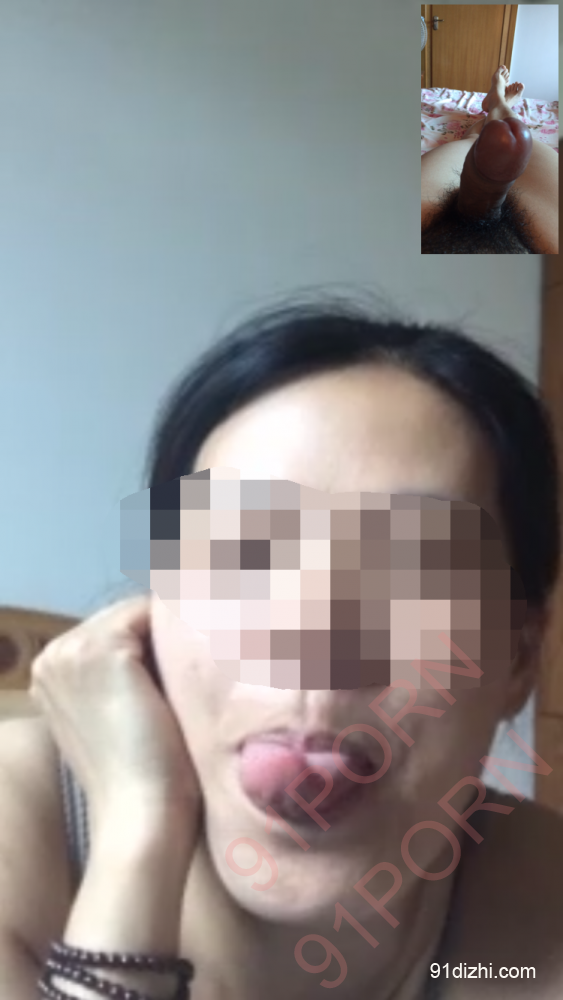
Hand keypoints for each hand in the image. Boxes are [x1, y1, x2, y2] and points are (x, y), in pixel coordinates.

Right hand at [29, 595, 200, 822]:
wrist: (142, 815)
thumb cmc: (141, 779)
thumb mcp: (120, 720)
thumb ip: (126, 682)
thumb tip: (169, 644)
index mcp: (50, 674)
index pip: (112, 633)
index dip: (153, 645)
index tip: (186, 662)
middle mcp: (52, 655)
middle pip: (124, 619)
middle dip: (162, 635)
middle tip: (201, 661)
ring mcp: (73, 649)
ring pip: (140, 614)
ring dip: (173, 633)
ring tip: (202, 667)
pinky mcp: (104, 648)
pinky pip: (153, 613)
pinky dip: (181, 630)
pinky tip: (199, 658)